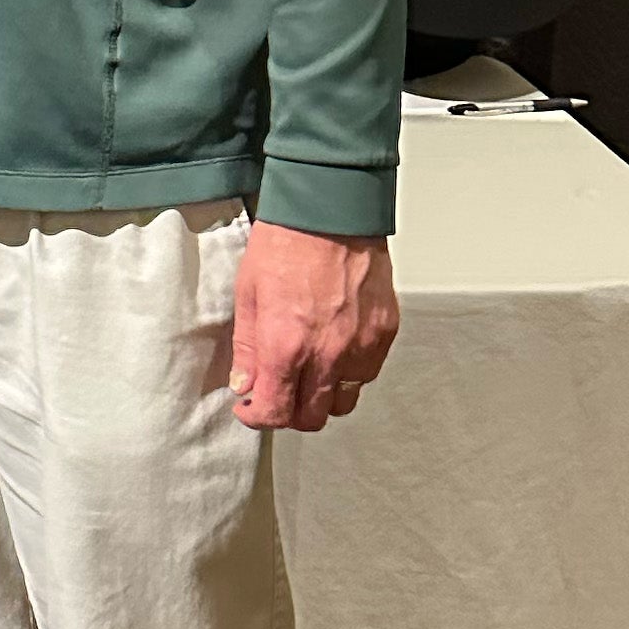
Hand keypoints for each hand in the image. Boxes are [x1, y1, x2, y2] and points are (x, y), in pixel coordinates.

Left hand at [230, 221, 398, 432]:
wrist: (332, 211)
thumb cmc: (285, 245)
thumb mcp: (248, 293)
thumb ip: (247, 346)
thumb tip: (244, 384)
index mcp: (287, 346)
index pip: (276, 412)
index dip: (258, 416)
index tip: (250, 406)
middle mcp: (328, 355)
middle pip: (313, 418)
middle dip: (290, 413)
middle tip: (278, 393)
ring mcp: (361, 346)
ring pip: (344, 402)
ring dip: (322, 397)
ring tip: (307, 374)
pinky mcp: (384, 333)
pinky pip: (367, 374)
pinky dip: (349, 374)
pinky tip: (333, 352)